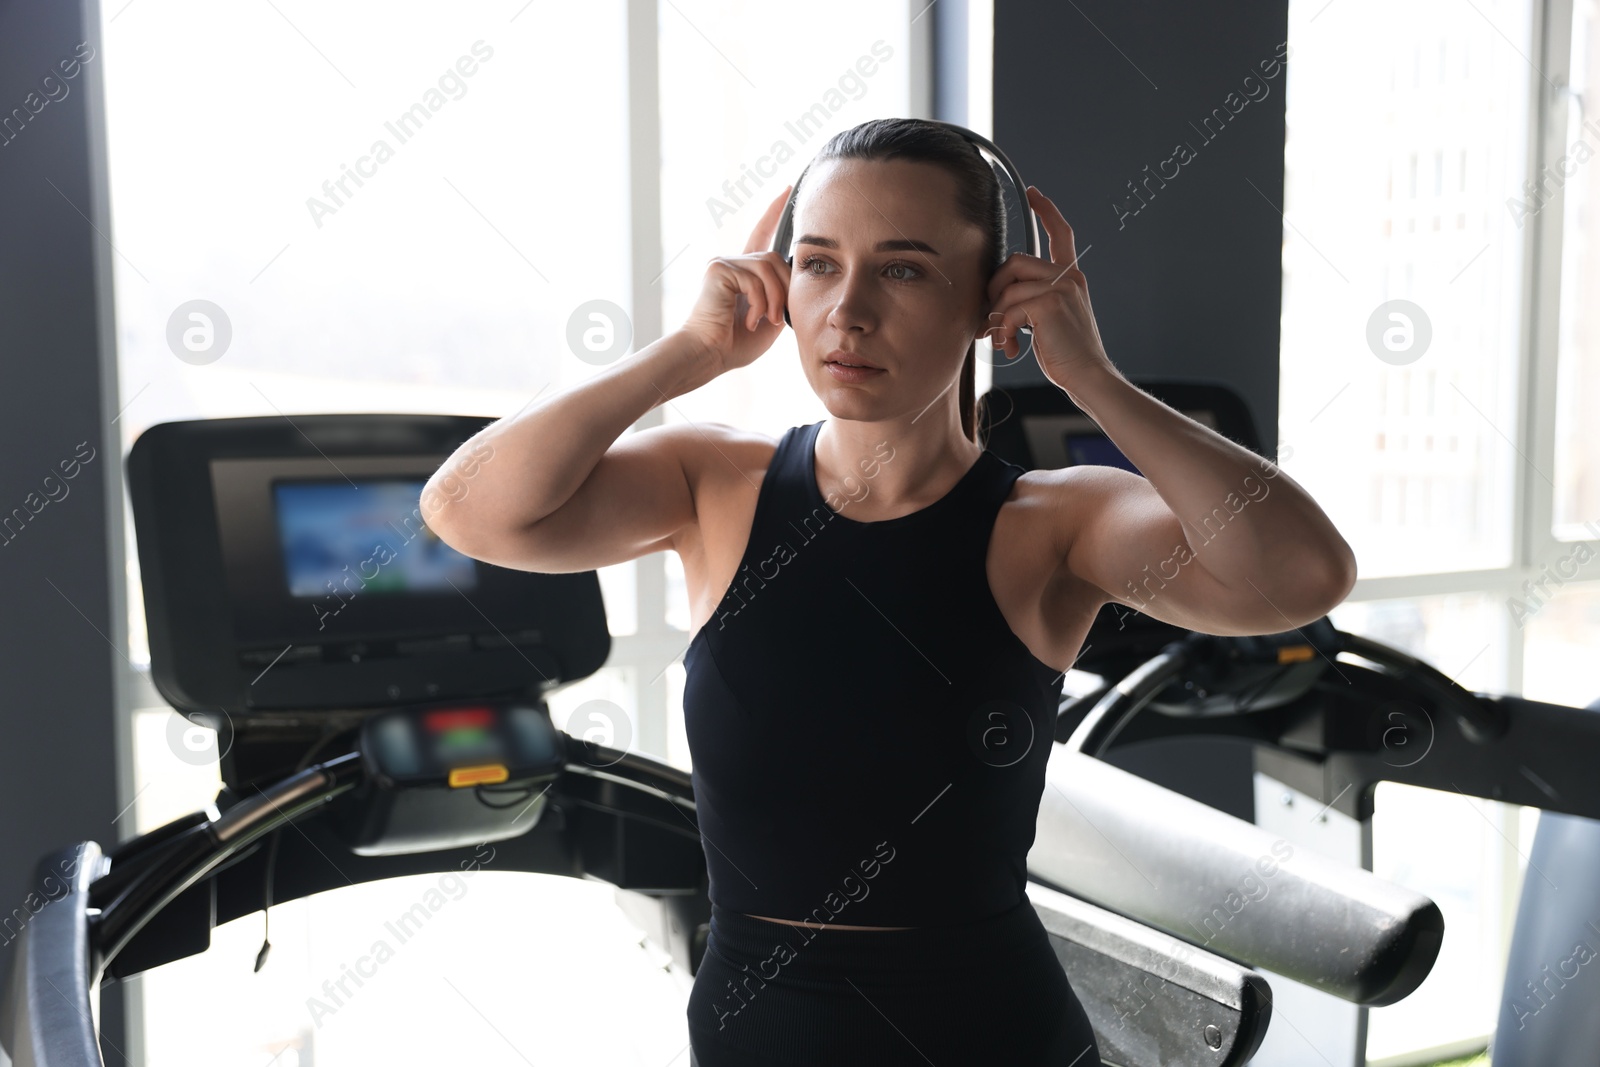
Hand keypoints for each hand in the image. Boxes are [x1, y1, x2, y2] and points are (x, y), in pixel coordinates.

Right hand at [678, 184, 791, 374]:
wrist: (709, 355)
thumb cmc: (736, 343)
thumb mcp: (769, 315)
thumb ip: (781, 292)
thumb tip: (795, 273)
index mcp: (742, 272)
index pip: (761, 234)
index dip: (774, 212)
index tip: (787, 190)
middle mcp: (731, 261)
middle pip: (775, 258)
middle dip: (785, 289)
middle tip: (777, 318)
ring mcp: (722, 263)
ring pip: (768, 267)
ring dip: (774, 298)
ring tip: (765, 320)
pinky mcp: (718, 269)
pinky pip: (754, 278)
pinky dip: (760, 302)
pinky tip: (751, 319)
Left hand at [983, 186, 1115, 391]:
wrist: (1088, 375)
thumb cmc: (1066, 354)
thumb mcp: (1050, 320)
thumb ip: (1031, 300)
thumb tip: (993, 300)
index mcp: (1072, 277)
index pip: (1061, 234)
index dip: (1047, 210)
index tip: (1033, 192)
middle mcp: (1069, 277)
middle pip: (1015, 261)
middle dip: (995, 288)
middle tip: (992, 317)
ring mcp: (1061, 288)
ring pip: (1008, 287)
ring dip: (997, 317)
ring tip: (1003, 339)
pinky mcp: (1050, 304)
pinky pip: (1009, 308)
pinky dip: (1003, 330)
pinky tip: (1011, 347)